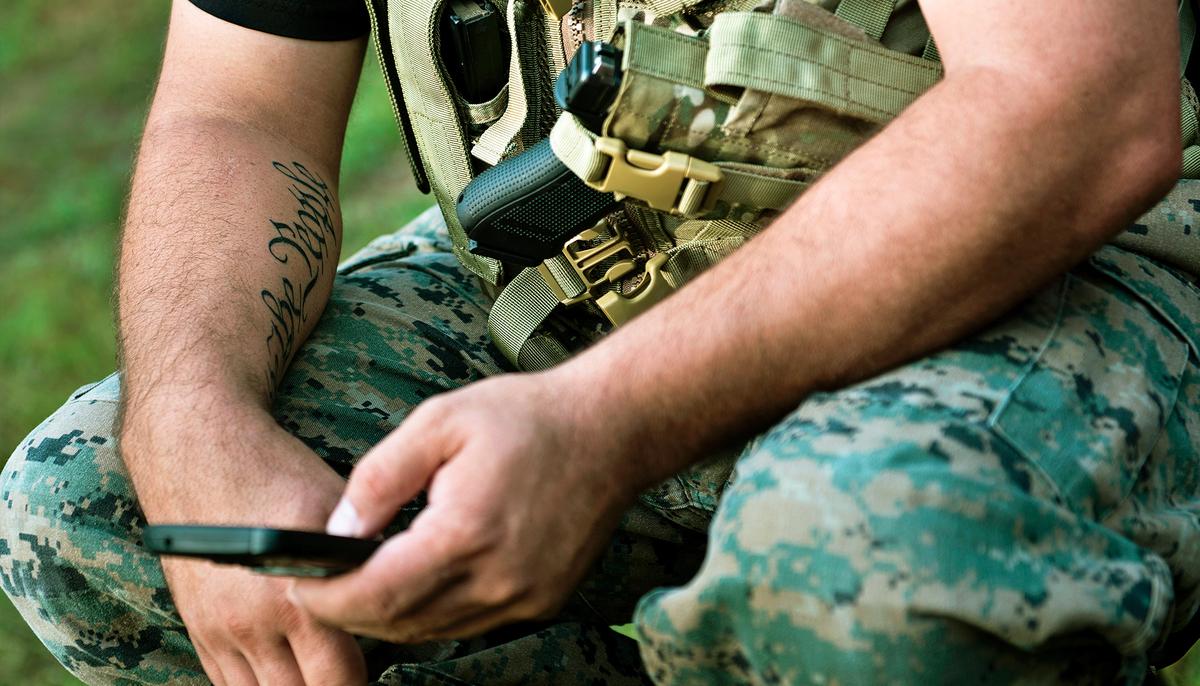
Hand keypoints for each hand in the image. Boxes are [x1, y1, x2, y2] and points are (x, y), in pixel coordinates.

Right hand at [124, 408, 366, 684]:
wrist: (200, 453)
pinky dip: (261, 683)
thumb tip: (401, 598)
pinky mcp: (199, 628)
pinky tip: (286, 670)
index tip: (380, 673)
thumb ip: (365, 565)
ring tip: (321, 671)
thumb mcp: (338, 514)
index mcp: (297, 598)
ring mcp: (220, 631)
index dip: (362, 682)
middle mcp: (253, 624)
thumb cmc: (278, 476)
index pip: (339, 681)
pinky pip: (229, 684)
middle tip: (352, 671)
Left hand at [288, 372, 636, 641]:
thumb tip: (337, 530)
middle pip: (399, 623)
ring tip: (364, 581)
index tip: (298, 585)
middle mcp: (498, 579)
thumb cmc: (526, 417)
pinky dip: (434, 612)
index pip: (375, 593)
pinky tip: (421, 579)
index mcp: (466, 533)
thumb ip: (379, 477)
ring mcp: (525, 598)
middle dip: (351, 611)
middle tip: (322, 585)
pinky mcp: (542, 601)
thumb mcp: (439, 422)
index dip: (327, 598)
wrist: (612, 429)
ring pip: (434, 632)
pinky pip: (471, 624)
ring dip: (391, 615)